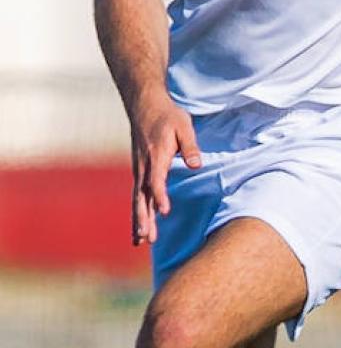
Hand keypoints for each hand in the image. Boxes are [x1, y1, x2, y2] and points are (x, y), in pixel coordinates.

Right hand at [129, 95, 201, 245]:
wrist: (145, 105)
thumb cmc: (168, 116)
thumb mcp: (184, 126)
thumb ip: (189, 146)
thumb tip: (195, 164)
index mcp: (156, 155)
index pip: (156, 180)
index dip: (160, 196)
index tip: (164, 211)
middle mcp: (144, 166)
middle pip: (142, 196)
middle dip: (144, 217)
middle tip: (147, 237)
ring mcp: (139, 170)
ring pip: (138, 199)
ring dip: (139, 220)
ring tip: (141, 241)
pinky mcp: (140, 172)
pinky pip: (137, 196)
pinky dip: (137, 213)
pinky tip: (140, 229)